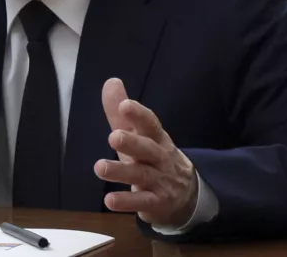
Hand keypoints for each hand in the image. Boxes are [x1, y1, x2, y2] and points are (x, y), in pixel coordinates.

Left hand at [94, 78, 197, 228]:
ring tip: (99, 167)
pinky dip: (127, 202)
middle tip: (113, 136)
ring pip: (142, 175)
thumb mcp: (139, 136)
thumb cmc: (154, 159)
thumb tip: (110, 81)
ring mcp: (160, 181)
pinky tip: (109, 200)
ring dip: (121, 171)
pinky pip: (142, 202)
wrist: (186, 196)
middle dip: (132, 142)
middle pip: (148, 149)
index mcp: (157, 138)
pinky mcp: (156, 203)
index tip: (125, 105)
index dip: (139, 114)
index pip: (151, 124)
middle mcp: (160, 158)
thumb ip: (121, 113)